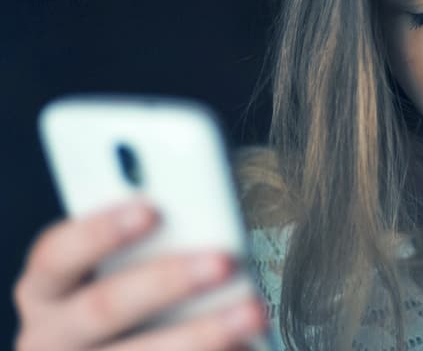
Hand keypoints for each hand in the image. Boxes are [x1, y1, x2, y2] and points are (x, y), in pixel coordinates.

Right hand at [13, 199, 266, 350]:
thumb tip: (202, 219)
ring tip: (253, 312)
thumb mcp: (112, 270)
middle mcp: (52, 336)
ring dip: (203, 334)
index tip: (152, 209)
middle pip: (103, 308)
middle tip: (223, 261)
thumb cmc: (120, 298)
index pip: (58, 255)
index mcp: (45, 290)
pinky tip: (245, 345)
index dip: (101, 231)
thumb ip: (144, 245)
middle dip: (167, 282)